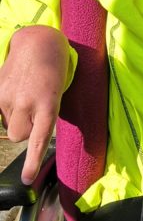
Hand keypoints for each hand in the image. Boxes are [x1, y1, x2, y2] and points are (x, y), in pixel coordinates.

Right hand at [0, 26, 69, 183]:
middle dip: (26, 128)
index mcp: (48, 104)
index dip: (32, 160)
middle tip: (35, 108)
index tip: (26, 178)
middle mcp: (27, 102)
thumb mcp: (58, 95)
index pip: (39, 138)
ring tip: (26, 95)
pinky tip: (14, 92)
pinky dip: (5, 107)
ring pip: (9, 124)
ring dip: (15, 116)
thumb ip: (45, 117)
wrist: (38, 41)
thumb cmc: (54, 72)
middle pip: (20, 135)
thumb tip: (29, 135)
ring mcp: (8, 95)